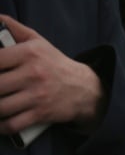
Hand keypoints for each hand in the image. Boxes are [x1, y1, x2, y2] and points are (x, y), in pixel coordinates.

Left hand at [0, 15, 103, 134]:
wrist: (85, 89)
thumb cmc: (56, 64)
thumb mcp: (38, 41)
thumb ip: (13, 28)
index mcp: (30, 53)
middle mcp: (34, 74)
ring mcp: (38, 96)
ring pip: (1, 106)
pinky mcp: (42, 114)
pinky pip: (13, 124)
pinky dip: (1, 126)